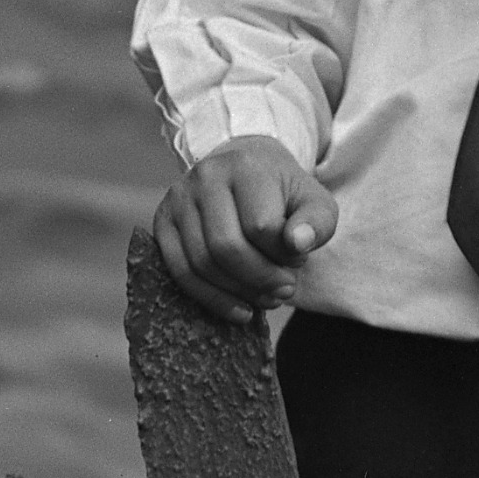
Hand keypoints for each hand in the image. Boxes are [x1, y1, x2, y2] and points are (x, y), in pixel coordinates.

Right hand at [153, 136, 338, 322]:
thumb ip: (316, 223)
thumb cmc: (282, 194)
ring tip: (267, 298)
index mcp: (245, 167)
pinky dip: (211, 298)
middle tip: (284, 291)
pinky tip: (240, 310)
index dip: (283, 255)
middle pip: (226, 247)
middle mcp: (204, 177)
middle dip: (260, 279)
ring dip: (239, 292)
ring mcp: (178, 199)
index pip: (261, 226)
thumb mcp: (312, 203)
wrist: (245, 171)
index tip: (298, 262)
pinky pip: (180, 272)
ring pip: (202, 263)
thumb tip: (297, 244)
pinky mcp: (162, 223)